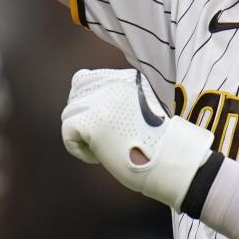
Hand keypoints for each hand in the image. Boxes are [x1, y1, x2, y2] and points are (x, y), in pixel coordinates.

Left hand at [60, 69, 214, 208]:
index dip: (87, 101)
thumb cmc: (158, 145)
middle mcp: (112, 85)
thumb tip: (82, 98)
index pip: (86, 78)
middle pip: (75, 93)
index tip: (100, 121)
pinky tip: (99, 158)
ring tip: (104, 150)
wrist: (171, 160)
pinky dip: (79, 150)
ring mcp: (100, 102)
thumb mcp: (141, 112)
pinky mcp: (91, 121)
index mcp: (126, 80)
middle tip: (97, 138)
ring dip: (82, 135)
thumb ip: (118, 102)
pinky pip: (68, 133)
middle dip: (81, 116)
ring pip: (69, 114)